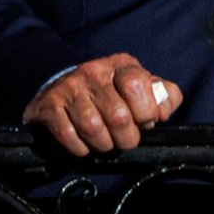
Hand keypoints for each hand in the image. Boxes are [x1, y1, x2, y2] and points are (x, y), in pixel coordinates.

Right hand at [24, 52, 184, 155]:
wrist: (62, 85)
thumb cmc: (111, 91)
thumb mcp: (141, 85)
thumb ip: (163, 96)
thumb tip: (163, 112)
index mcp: (121, 65)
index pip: (137, 85)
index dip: (145, 111)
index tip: (144, 121)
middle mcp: (94, 72)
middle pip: (118, 115)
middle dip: (127, 138)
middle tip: (126, 139)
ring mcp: (70, 88)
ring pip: (93, 128)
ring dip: (104, 145)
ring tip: (106, 142)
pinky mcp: (49, 106)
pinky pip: (69, 136)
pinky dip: (81, 149)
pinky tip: (85, 144)